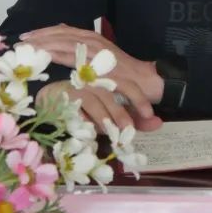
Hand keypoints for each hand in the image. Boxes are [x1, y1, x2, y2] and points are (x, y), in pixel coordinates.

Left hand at [21, 24, 164, 104]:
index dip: (44, 32)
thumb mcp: (100, 58)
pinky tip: (45, 55)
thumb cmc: (122, 73)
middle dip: (40, 36)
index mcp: (92, 38)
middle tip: (21, 40)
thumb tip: (63, 42)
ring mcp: (96, 52)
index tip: (27, 36)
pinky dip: (58, 54)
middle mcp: (93, 41)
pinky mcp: (97, 64)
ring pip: (65, 43)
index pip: (63, 30)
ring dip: (45, 43)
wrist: (145, 82)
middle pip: (61, 34)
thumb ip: (83, 51)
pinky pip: (75, 58)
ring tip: (28, 47)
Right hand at [37, 80, 162, 131]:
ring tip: (111, 132)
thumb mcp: (113, 116)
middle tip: (127, 130)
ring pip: (95, 99)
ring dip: (105, 117)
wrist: (52, 109)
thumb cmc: (87, 111)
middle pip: (111, 91)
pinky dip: (85, 118)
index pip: (126, 84)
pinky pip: (77, 106)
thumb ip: (134, 119)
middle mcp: (94, 80)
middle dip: (121, 112)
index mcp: (108, 81)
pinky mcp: (64, 94)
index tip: (149, 114)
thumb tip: (158, 123)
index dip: (139, 98)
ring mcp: (79, 86)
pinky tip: (89, 129)